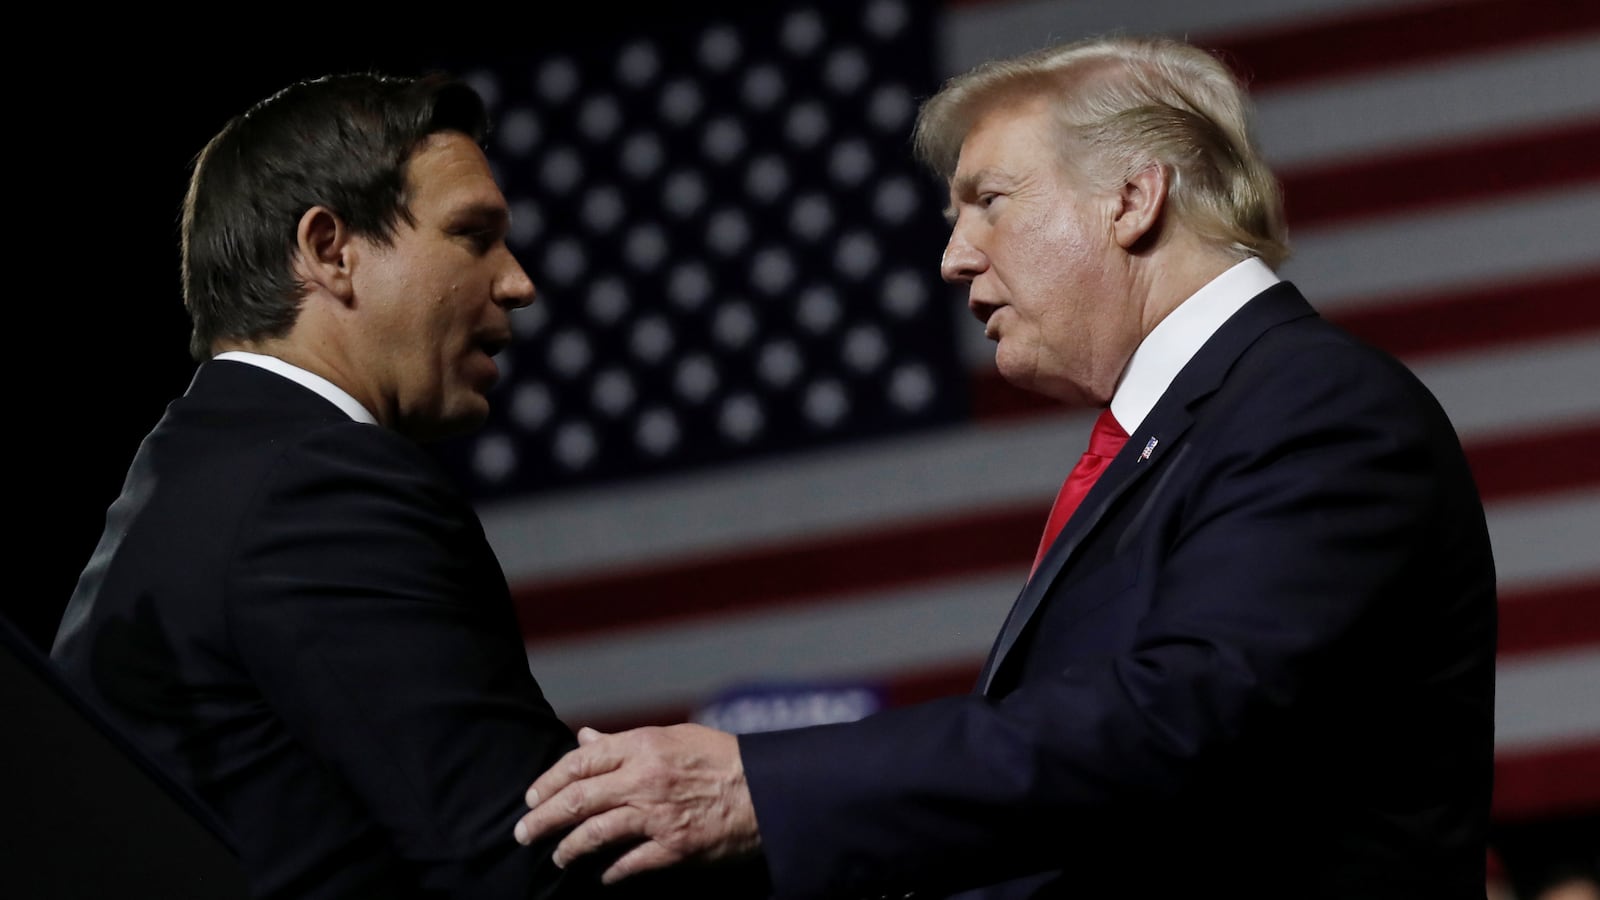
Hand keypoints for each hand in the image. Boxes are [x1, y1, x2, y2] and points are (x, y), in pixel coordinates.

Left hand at [512, 724, 761, 883]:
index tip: (531, 796)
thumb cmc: (720, 758)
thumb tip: (585, 740)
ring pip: (594, 834)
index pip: (580, 762)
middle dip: (543, 818)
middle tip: (523, 832)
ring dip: (568, 849)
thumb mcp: (672, 737)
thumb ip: (624, 743)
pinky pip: (628, 864)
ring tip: (557, 857)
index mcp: (642, 746)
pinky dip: (610, 873)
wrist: (766, 790)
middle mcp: (644, 779)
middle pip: (577, 800)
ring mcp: (657, 816)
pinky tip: (601, 877)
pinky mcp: (673, 847)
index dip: (548, 781)